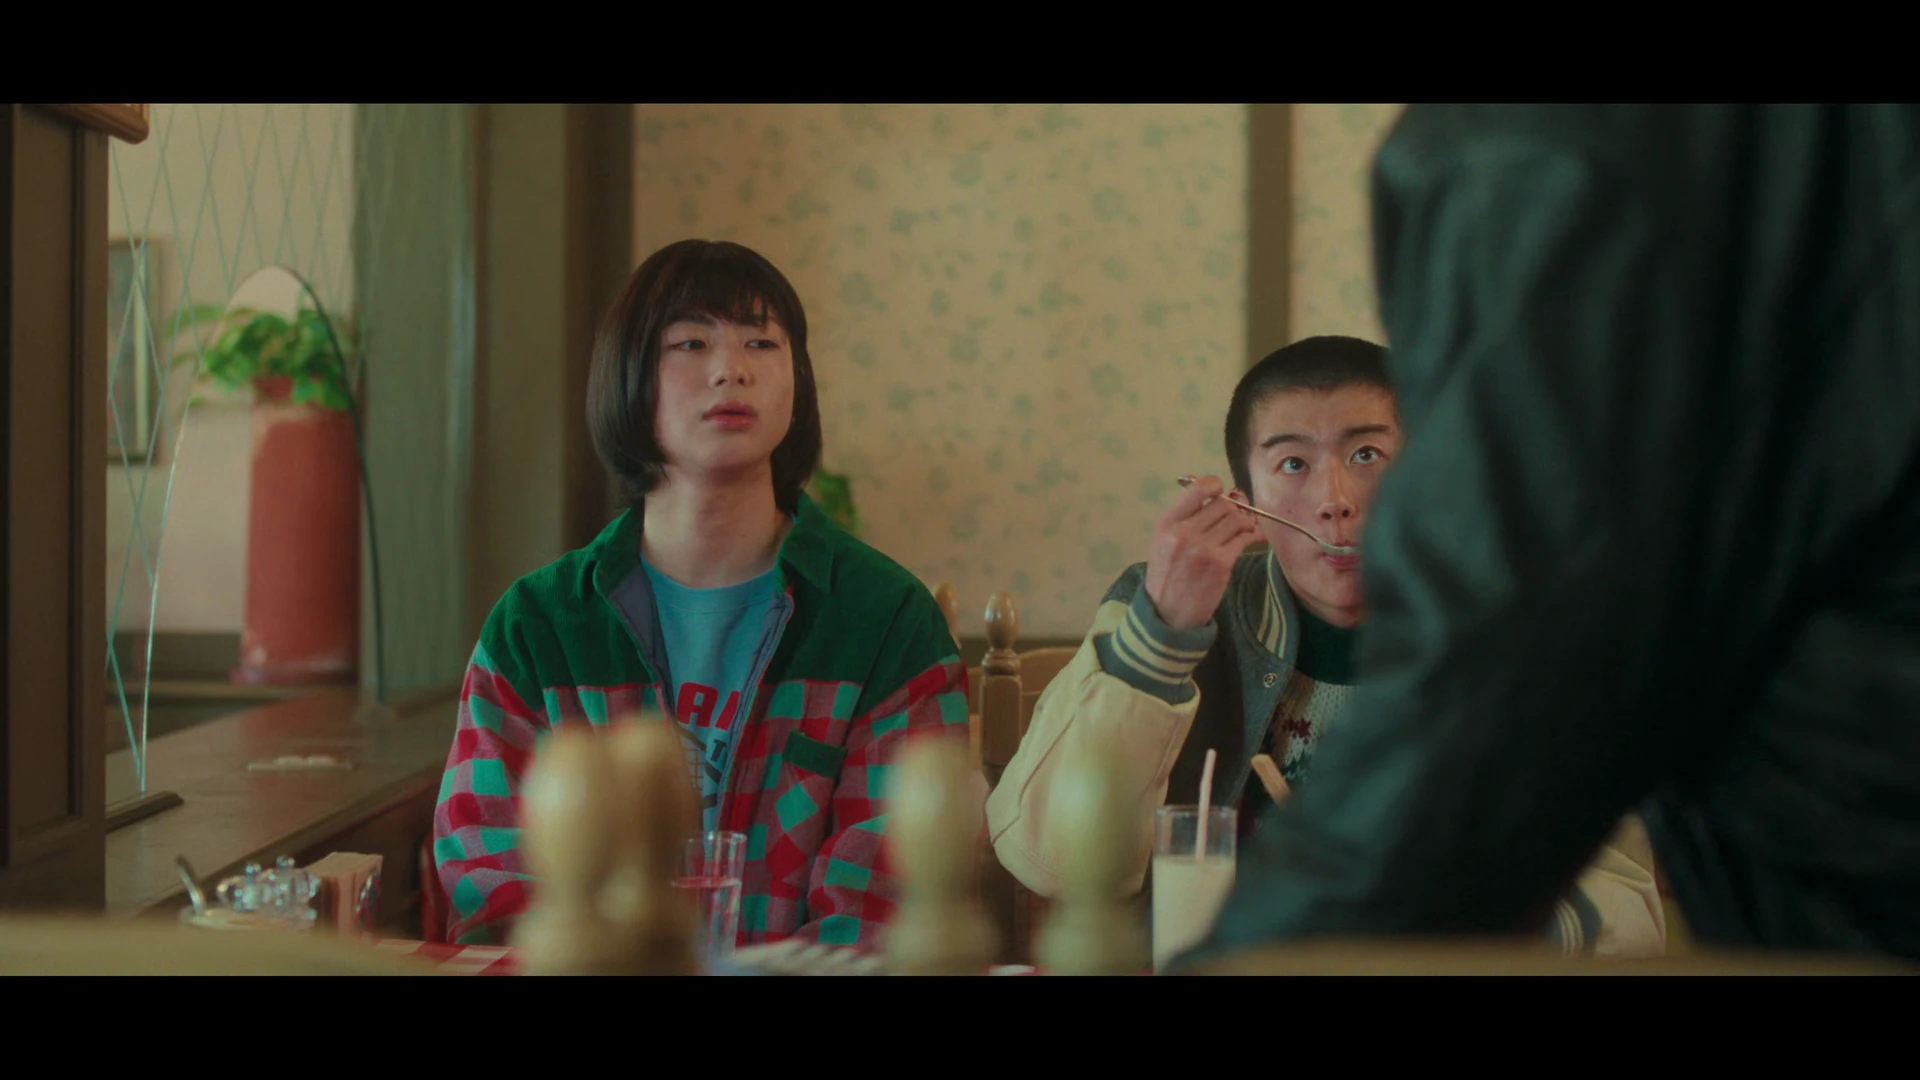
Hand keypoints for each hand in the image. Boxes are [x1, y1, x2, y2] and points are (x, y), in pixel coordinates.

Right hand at [1144, 475, 1260, 630]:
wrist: (1167, 615)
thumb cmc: (1167, 577)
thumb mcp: (1164, 543)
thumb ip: (1185, 520)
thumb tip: (1217, 498)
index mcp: (1167, 524)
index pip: (1196, 490)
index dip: (1214, 486)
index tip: (1220, 492)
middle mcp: (1184, 532)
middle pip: (1222, 505)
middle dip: (1233, 510)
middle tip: (1237, 518)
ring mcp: (1203, 548)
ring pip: (1236, 520)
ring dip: (1245, 523)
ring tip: (1245, 530)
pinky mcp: (1221, 564)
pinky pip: (1244, 539)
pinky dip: (1253, 536)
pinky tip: (1255, 538)